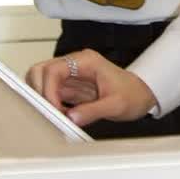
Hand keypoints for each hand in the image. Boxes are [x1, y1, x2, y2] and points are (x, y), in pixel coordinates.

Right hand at [26, 49, 157, 126]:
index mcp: (85, 61)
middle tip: (48, 112)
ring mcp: (70, 76)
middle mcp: (74, 65)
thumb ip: (93, 111)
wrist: (141, 94)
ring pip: (41, 82)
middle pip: (40, 71)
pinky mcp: (69, 89)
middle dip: (38, 92)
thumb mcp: (117, 105)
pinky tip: (59, 117)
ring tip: (54, 116)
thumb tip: (71, 117)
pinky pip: (49, 94)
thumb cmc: (133, 93)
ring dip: (41, 99)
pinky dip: (48, 105)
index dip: (48, 90)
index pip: (54, 70)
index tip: (55, 110)